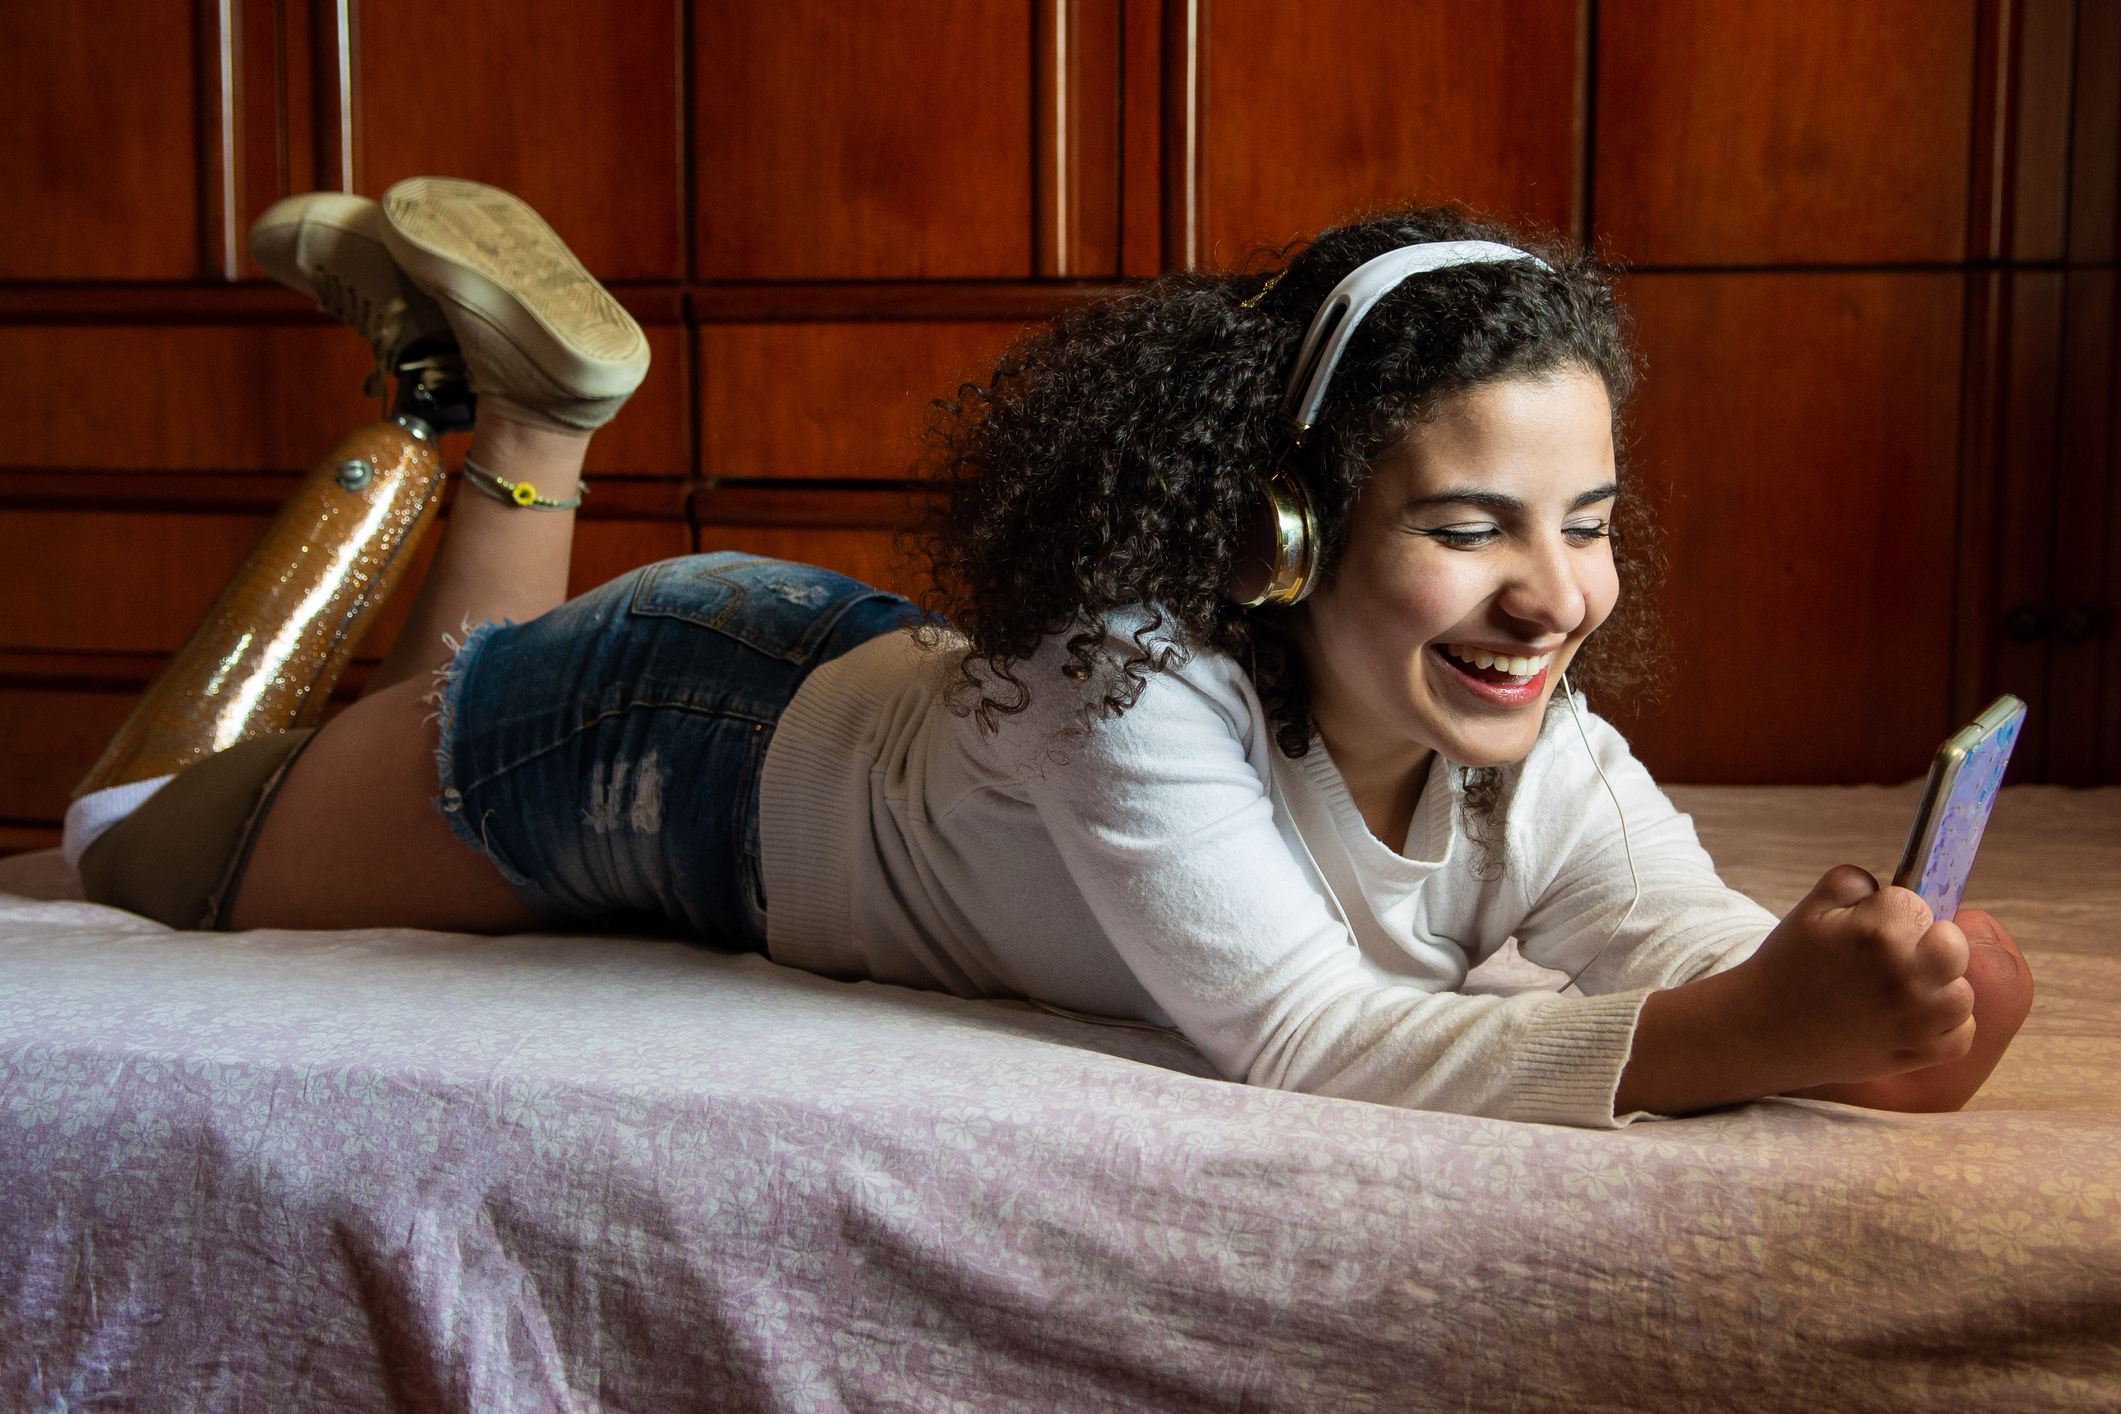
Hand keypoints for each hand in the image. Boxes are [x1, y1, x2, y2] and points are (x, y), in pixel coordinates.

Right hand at [1615, 865, 1976, 1115]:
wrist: (1763, 1031)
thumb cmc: (1787, 968)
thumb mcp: (1809, 910)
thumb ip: (1853, 881)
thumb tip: (1886, 886)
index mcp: (1878, 933)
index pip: (1917, 903)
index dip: (1894, 912)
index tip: (1870, 928)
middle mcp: (1906, 975)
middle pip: (1954, 943)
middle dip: (1928, 943)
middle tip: (1894, 957)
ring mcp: (1918, 1018)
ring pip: (1962, 990)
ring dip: (1937, 987)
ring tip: (1897, 990)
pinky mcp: (1922, 1053)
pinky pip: (1962, 1031)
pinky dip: (1942, 1026)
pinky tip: (1907, 1018)